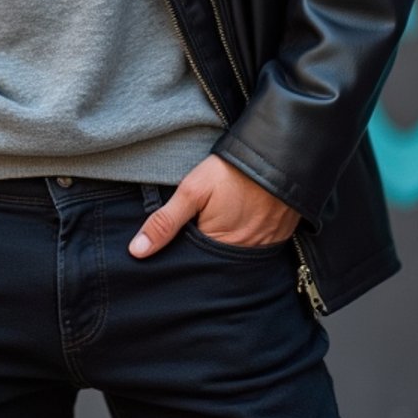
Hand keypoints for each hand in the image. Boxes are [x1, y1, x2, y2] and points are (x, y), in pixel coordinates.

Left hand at [128, 154, 298, 257]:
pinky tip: (239, 222)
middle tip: (199, 226)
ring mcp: (263, 248)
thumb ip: (165, 222)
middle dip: (202, 253)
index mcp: (218, 248)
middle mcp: (242, 256)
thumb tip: (137, 251)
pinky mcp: (279, 238)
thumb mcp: (192, 190)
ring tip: (219, 223)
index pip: (192, 263)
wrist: (280, 155)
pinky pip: (257, 248)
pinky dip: (246, 239)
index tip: (174, 241)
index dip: (180, 253)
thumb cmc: (233, 171)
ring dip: (224, 247)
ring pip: (235, 257)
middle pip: (214, 263)